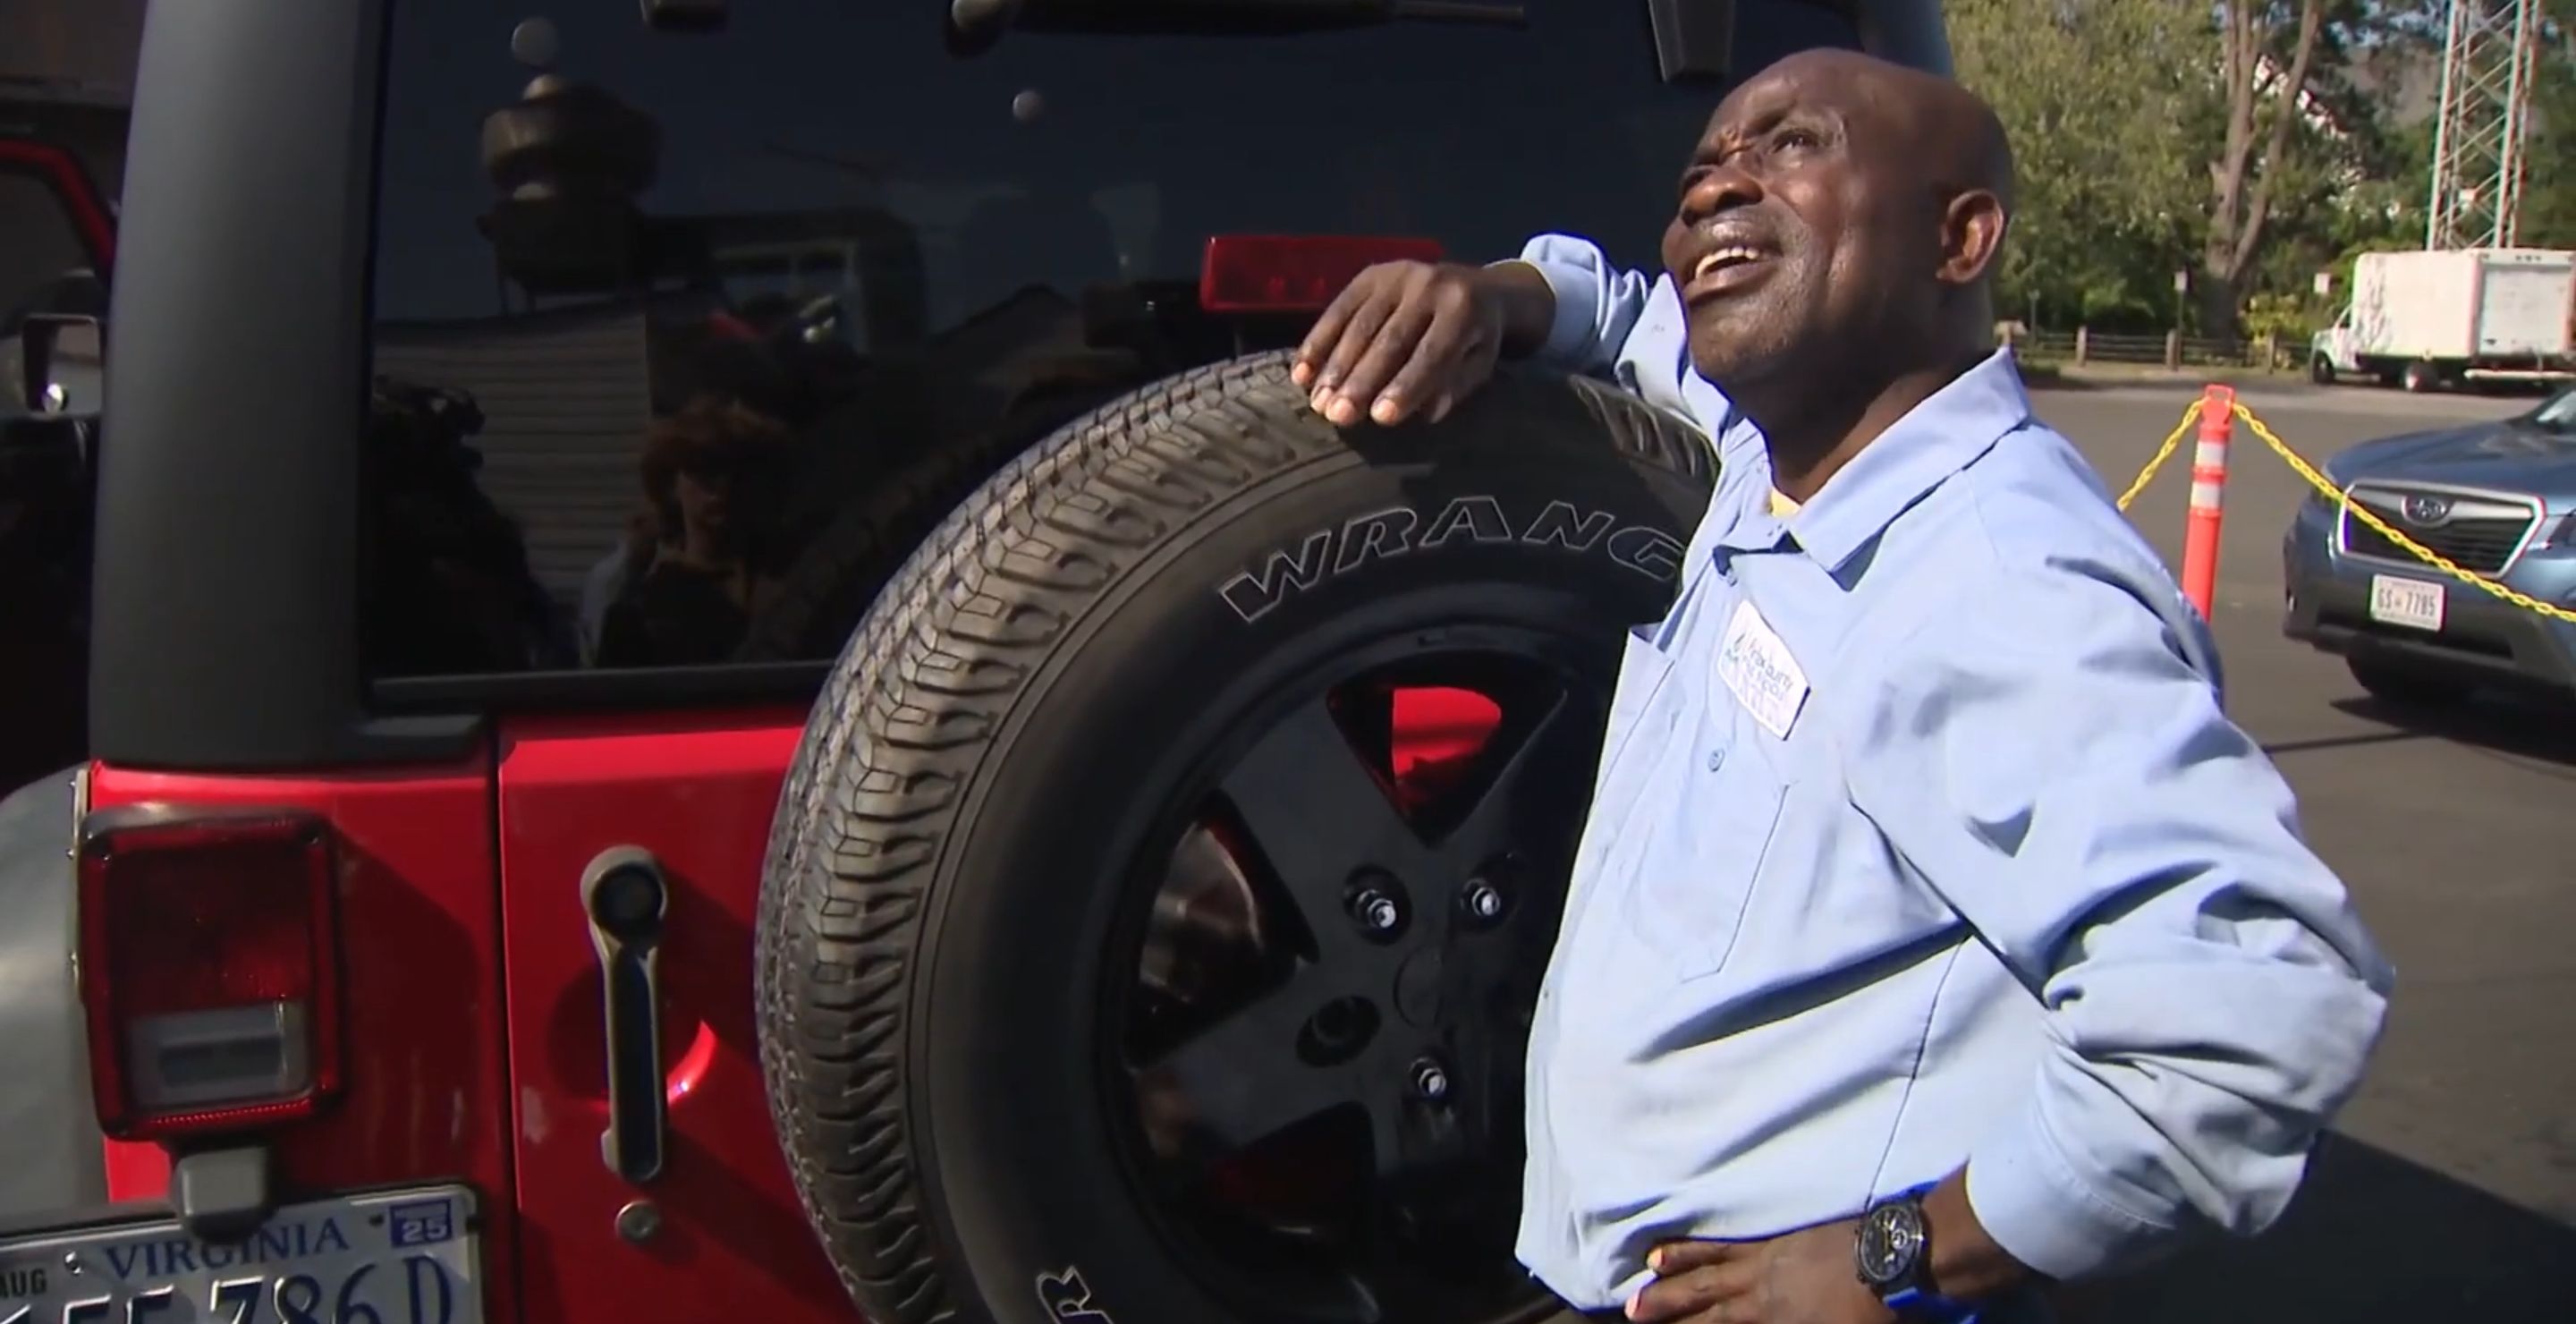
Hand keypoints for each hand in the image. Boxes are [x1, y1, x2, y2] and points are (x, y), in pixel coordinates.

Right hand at [1290, 260, 1538, 427]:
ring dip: (1335, 367)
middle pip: (1390, 339)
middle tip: (1338, 416)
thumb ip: (1455, 386)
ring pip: (1359, 325)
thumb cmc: (1473, 337)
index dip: (1406, 386)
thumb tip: (1426, 411)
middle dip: (1361, 381)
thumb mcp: (1478, 363)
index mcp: (1463, 310)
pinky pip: (1338, 310)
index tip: (1380, 418)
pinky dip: (1317, 343)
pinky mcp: (1369, 275)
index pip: (1432, 353)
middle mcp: (1428, 286)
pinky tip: (1302, 373)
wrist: (1473, 285)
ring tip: (1319, 403)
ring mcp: (1395, 276)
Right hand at [1626, 1220, 1894, 1323]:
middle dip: (1667, 1310)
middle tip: (1631, 1312)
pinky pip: (1728, 1243)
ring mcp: (1763, 1264)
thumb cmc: (1871, 1314)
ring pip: (1709, 1270)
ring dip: (1674, 1277)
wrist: (1892, 1263)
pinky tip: (1684, 1242)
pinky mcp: (1775, 1241)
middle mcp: (1758, 1295)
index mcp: (1774, 1323)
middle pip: (1705, 1305)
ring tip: (1644, 1278)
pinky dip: (1699, 1245)